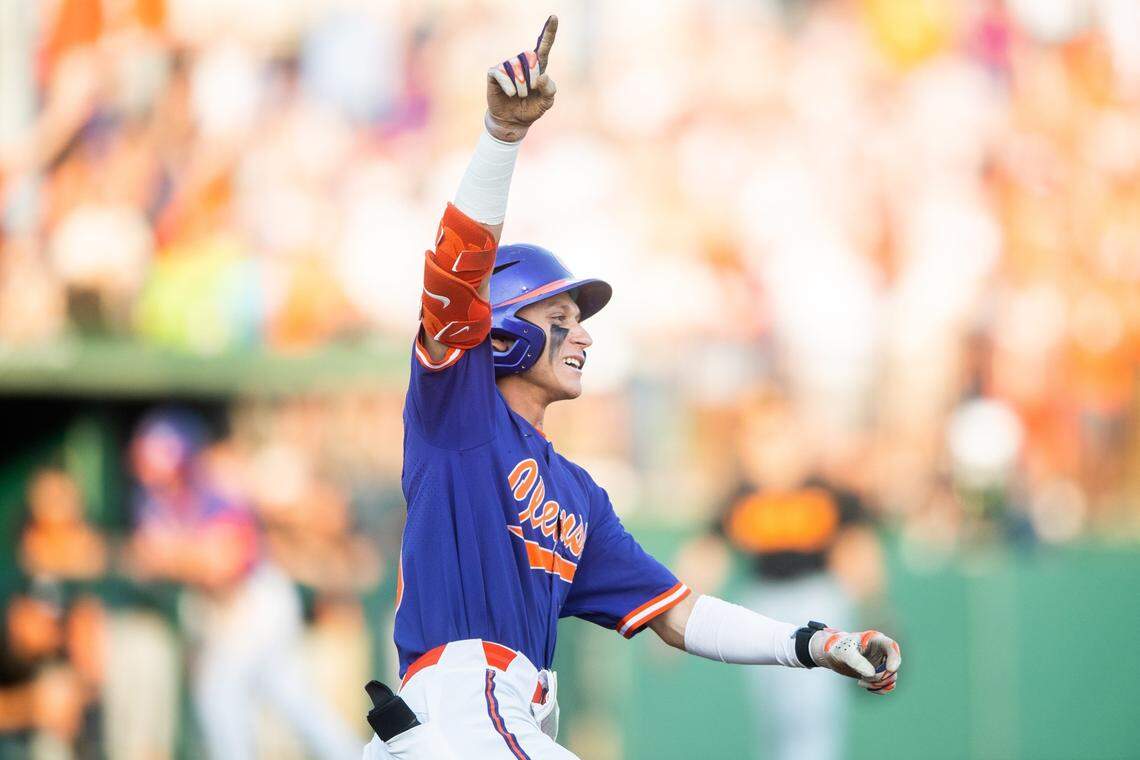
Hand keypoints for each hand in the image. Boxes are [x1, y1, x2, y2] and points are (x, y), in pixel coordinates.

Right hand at [485, 15, 558, 141]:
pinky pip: (503, 75)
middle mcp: (522, 62)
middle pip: (531, 59)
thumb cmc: (530, 109)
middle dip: (533, 79)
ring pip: (517, 68)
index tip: (554, 17)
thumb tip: (541, 76)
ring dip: (521, 87)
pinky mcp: (495, 72)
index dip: (549, 32)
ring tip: (518, 95)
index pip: (544, 46)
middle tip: (529, 91)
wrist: (513, 121)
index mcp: (538, 67)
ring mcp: (507, 66)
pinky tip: (510, 94)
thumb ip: (550, 90)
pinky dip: (509, 87)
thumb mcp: (546, 103)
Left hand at [809, 627, 901, 694]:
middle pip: (893, 666)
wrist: (832, 654)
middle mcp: (882, 651)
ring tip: (861, 683)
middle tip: (865, 679)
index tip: (890, 669)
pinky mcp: (878, 674)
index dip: (895, 658)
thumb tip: (872, 674)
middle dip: (881, 676)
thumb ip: (856, 661)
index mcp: (875, 640)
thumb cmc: (838, 648)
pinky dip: (879, 689)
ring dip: (879, 684)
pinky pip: (887, 685)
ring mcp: (881, 663)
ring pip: (891, 678)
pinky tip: (865, 686)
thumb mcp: (844, 653)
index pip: (892, 646)